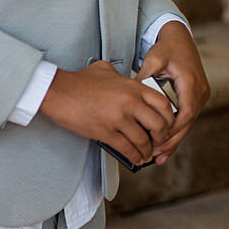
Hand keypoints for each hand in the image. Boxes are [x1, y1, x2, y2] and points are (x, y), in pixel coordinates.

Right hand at [38, 59, 176, 166]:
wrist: (58, 92)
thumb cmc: (79, 81)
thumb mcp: (107, 70)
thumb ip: (123, 77)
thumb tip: (130, 82)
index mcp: (133, 87)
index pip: (163, 104)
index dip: (169, 117)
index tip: (168, 124)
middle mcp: (130, 103)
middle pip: (158, 124)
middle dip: (162, 137)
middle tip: (160, 142)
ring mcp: (118, 119)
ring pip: (143, 140)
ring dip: (148, 150)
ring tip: (148, 154)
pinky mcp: (105, 132)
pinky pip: (126, 148)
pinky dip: (133, 156)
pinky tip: (135, 158)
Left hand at [136, 22, 210, 163]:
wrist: (180, 38)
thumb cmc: (167, 48)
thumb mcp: (154, 58)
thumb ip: (145, 76)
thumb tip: (134, 95)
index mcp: (190, 82)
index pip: (186, 112)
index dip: (172, 129)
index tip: (156, 141)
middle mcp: (200, 90)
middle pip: (188, 123)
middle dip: (171, 141)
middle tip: (154, 156)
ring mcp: (200, 94)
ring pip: (188, 123)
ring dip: (174, 140)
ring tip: (158, 157)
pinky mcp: (196, 96)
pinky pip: (187, 118)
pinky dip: (176, 132)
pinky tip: (165, 147)